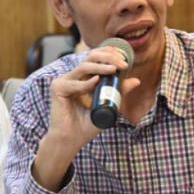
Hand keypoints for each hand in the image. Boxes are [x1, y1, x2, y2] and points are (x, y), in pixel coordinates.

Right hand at [33, 46, 139, 190]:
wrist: (71, 140)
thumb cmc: (87, 125)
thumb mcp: (108, 106)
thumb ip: (119, 93)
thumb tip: (136, 80)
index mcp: (84, 77)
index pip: (96, 58)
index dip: (109, 53)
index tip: (125, 58)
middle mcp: (74, 76)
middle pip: (91, 57)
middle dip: (108, 57)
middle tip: (122, 64)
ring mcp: (65, 81)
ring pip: (84, 66)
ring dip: (100, 67)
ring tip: (114, 69)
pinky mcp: (58, 88)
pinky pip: (75, 84)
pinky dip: (86, 84)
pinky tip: (97, 82)